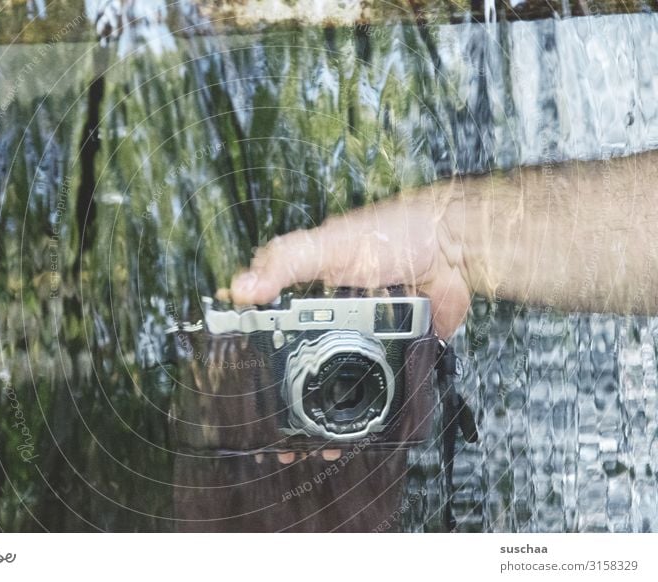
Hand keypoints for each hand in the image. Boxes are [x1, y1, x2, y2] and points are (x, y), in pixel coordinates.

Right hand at [230, 193, 471, 464]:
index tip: (240, 386)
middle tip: (276, 427)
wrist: (451, 251)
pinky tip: (356, 429)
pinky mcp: (392, 354)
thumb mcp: (328, 247)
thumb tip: (241, 288)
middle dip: (287, 397)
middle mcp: (331, 319)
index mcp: (308, 294)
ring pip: (338, 382)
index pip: (269, 328)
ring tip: (313, 441)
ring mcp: (362, 340)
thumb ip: (285, 263)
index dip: (255, 358)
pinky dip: (368, 406)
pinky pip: (376, 387)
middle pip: (301, 364)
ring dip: (325, 410)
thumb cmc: (390, 236)